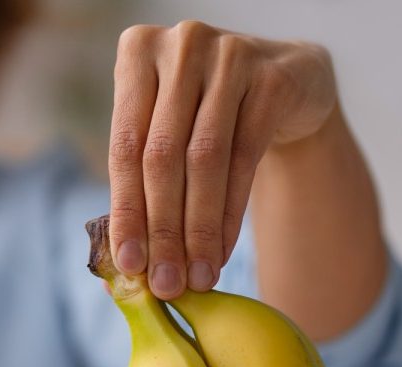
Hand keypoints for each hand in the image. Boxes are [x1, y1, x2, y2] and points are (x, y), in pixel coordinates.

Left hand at [108, 21, 336, 298]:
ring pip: (205, 161)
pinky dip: (230, 214)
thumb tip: (116, 274)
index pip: (124, 149)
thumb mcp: (164, 137)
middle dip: (161, 229)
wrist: (285, 83)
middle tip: (165, 284)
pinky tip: (220, 252)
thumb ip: (138, 189)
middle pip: (162, 157)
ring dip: (198, 230)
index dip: (126, 212)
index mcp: (136, 55)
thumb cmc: (203, 119)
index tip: (128, 266)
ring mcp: (229, 56)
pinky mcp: (272, 78)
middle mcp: (180, 46)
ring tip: (195, 278)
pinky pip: (245, 159)